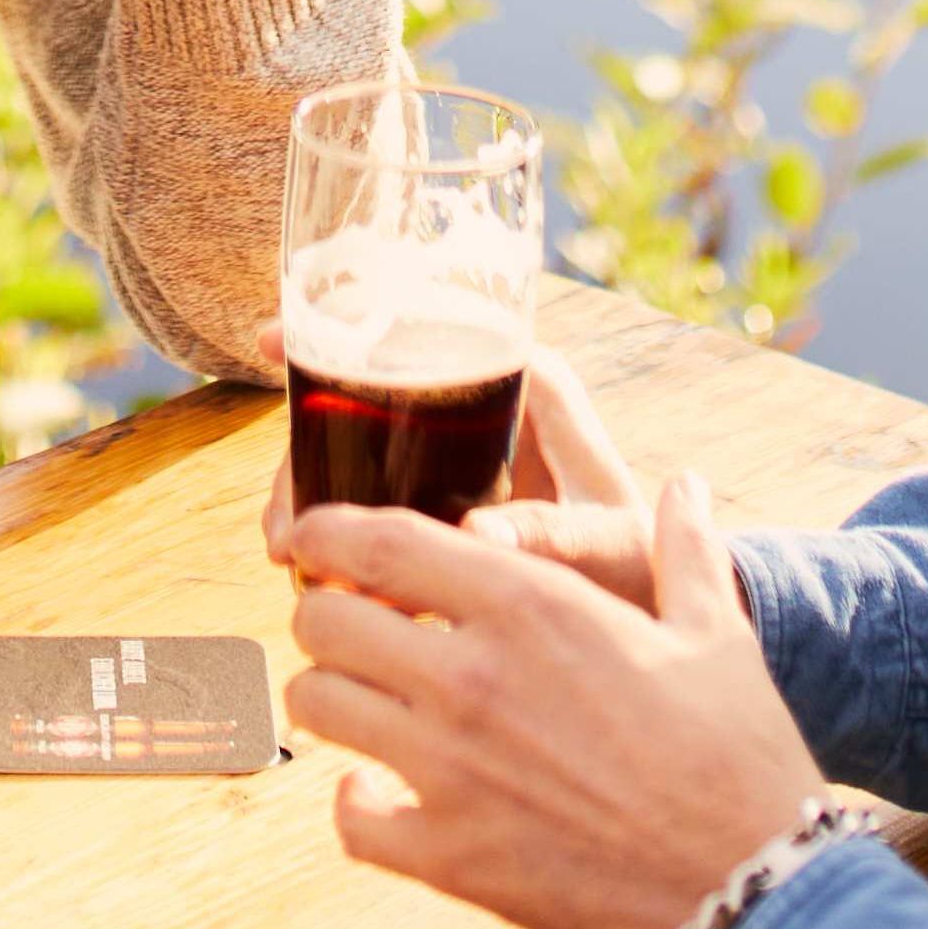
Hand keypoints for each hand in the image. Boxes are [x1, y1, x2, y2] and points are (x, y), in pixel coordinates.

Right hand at [259, 352, 653, 595]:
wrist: (648, 608)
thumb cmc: (638, 566)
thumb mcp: (601, 547)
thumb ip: (549, 536)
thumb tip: (476, 540)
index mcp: (532, 383)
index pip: (431, 323)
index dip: (347, 320)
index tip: (279, 339)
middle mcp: (489, 397)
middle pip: (376, 383)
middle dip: (310, 432)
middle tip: (280, 507)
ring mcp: (459, 443)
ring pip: (362, 436)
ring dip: (312, 483)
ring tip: (285, 547)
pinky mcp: (442, 489)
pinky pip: (372, 483)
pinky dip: (332, 515)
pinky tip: (303, 559)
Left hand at [284, 470, 829, 928]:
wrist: (750, 890)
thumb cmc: (737, 754)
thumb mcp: (717, 632)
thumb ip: (686, 549)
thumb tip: (690, 485)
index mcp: (529, 605)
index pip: (378, 541)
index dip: (326, 531)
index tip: (311, 535)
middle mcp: (471, 677)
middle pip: (324, 619)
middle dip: (324, 612)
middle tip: (353, 626)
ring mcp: (451, 772)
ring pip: (320, 707)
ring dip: (332, 696)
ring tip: (368, 701)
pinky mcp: (451, 857)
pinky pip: (351, 820)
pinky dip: (355, 805)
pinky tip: (382, 796)